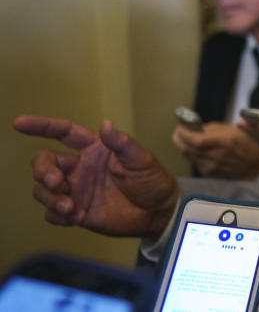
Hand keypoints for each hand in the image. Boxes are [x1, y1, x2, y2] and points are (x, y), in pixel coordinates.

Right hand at [13, 115, 178, 238]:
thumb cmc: (151, 180)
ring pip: (43, 189)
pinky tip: (77, 216)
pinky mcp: (76, 212)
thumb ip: (122, 143)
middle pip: (44, 162)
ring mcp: (76, 190)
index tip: (19, 123)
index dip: (41, 126)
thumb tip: (105, 123)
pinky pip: (52, 213)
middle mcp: (79, 167)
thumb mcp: (141, 159)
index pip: (63, 132)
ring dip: (50, 197)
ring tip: (71, 206)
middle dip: (42, 170)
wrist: (158, 212)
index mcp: (93, 149)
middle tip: (56, 182)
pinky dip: (58, 215)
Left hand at [172, 122, 258, 179]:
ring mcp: (211, 167)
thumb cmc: (243, 144)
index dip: (183, 134)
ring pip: (188, 155)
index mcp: (224, 142)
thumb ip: (211, 128)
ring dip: (185, 146)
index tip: (180, 127)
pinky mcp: (209, 173)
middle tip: (178, 132)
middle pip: (187, 149)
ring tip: (189, 139)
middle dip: (178, 139)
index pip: (196, 140)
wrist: (254, 166)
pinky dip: (193, 154)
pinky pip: (195, 161)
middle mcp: (216, 156)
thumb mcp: (231, 130)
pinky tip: (199, 150)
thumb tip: (192, 128)